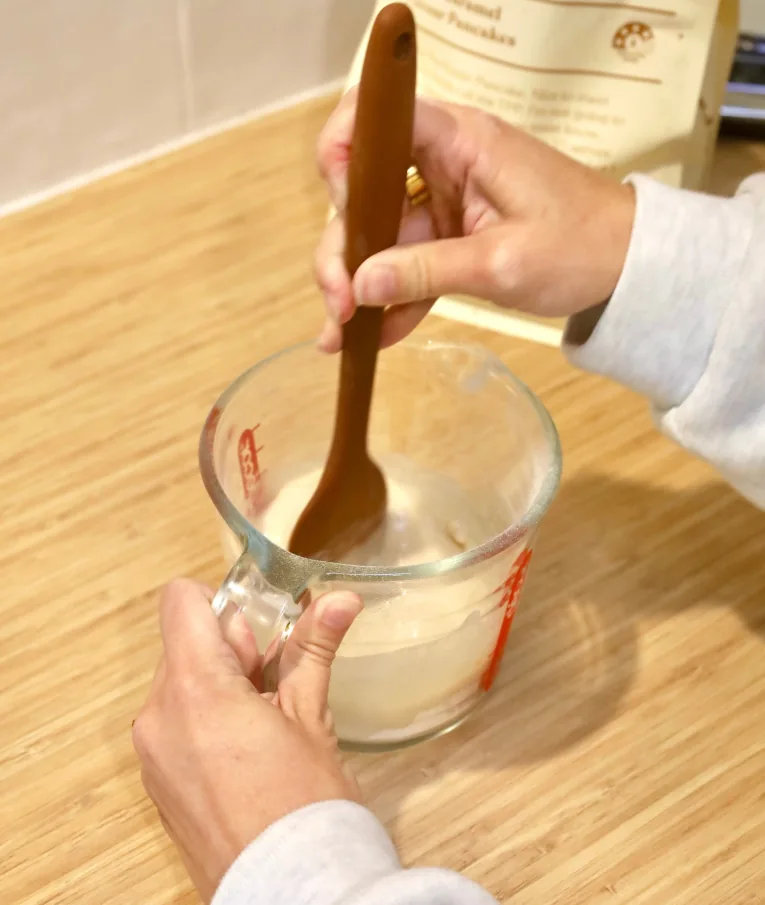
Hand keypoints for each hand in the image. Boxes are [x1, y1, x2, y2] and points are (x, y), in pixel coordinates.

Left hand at [132, 579, 362, 903]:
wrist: (289, 893)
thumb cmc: (303, 812)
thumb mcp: (311, 718)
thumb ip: (314, 648)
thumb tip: (339, 600)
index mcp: (194, 690)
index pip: (181, 600)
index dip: (224, 604)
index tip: (260, 632)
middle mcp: (159, 716)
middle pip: (185, 641)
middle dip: (232, 649)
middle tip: (277, 683)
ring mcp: (153, 752)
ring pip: (182, 680)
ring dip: (222, 684)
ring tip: (268, 722)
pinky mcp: (157, 779)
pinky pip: (175, 721)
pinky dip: (208, 718)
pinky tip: (250, 749)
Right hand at [314, 91, 634, 350]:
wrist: (627, 267)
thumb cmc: (580, 247)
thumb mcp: (501, 263)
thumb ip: (426, 271)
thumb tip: (360, 286)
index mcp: (459, 141)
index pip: (376, 114)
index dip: (343, 151)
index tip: (342, 209)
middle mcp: (442, 163)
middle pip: (364, 190)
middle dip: (343, 248)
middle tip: (340, 304)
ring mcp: (443, 202)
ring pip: (378, 234)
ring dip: (357, 284)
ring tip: (342, 337)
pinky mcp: (450, 236)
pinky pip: (407, 263)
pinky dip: (391, 299)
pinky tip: (372, 339)